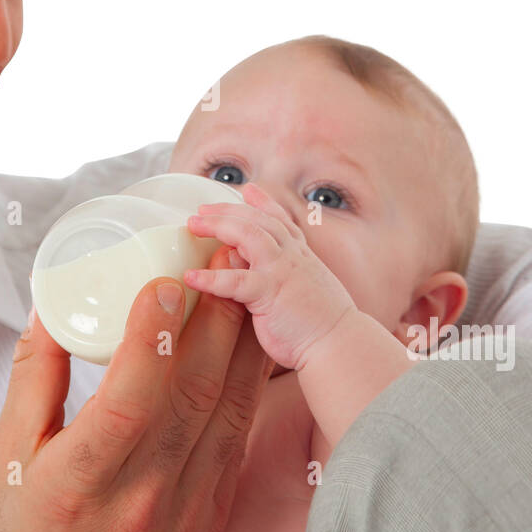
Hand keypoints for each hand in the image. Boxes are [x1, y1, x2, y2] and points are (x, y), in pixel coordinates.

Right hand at [0, 244, 273, 531]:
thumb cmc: (28, 527)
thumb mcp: (10, 452)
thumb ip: (32, 375)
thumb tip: (50, 304)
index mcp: (81, 480)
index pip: (128, 402)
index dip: (150, 340)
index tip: (163, 284)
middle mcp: (141, 496)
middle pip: (191, 396)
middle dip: (212, 319)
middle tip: (218, 261)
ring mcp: (184, 507)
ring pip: (226, 411)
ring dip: (239, 342)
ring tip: (241, 285)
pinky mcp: (210, 512)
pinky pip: (237, 438)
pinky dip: (247, 384)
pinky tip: (248, 342)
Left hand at [183, 181, 357, 373]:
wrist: (341, 343)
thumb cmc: (326, 325)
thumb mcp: (313, 291)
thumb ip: (294, 279)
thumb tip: (282, 282)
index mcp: (301, 256)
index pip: (280, 220)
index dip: (263, 203)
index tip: (247, 189)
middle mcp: (291, 256)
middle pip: (256, 219)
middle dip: (227, 210)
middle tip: (201, 209)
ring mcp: (280, 270)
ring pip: (246, 234)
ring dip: (216, 226)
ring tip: (192, 226)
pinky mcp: (268, 293)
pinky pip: (233, 280)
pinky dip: (210, 277)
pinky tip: (190, 277)